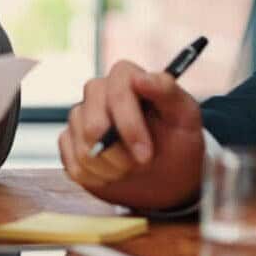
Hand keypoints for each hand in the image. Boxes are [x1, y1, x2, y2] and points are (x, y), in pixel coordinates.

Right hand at [58, 60, 205, 211]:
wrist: (167, 174)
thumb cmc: (177, 141)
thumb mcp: (186, 117)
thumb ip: (167, 92)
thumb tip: (140, 78)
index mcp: (125, 78)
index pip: (116, 91)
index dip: (129, 125)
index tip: (146, 154)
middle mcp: (97, 92)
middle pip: (92, 124)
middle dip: (119, 154)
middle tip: (141, 164)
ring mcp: (79, 116)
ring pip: (82, 147)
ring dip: (110, 168)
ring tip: (129, 168)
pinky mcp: (68, 140)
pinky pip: (71, 162)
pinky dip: (95, 176)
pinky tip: (111, 174)